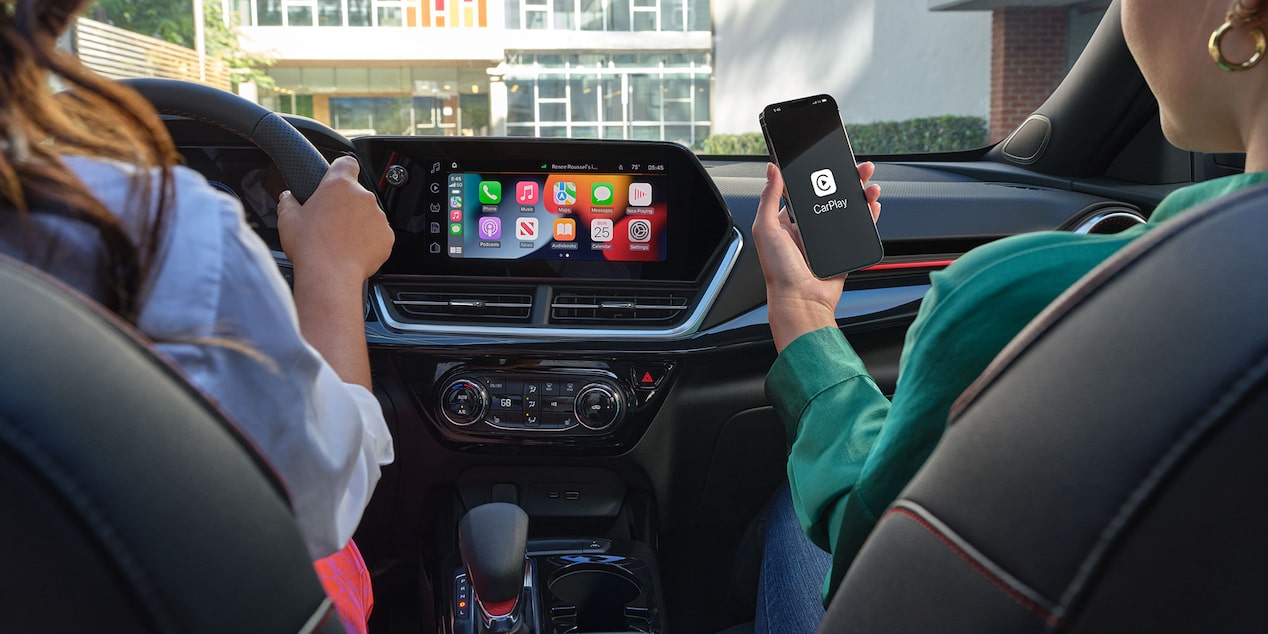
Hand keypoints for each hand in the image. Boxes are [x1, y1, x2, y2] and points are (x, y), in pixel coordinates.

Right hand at [278, 156, 393, 283]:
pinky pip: (378, 235)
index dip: (341, 170)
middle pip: (356, 194)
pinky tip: (352, 251)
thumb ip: (288, 201)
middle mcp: (363, 196)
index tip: (336, 179)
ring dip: (358, 223)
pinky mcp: (387, 237)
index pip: (347, 162)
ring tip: (340, 241)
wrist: (329, 275)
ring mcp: (378, 216)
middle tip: (330, 222)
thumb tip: (287, 197)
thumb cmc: (309, 246)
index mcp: (339, 185)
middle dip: (346, 205)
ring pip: (368, 215)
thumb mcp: (288, 219)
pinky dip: (369, 241)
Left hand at [752, 162, 880, 351]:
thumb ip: (769, 198)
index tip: (827, 161)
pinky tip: (872, 204)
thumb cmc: (779, 272)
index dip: (817, 175)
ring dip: (860, 194)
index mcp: (787, 221)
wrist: (802, 300)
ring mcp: (826, 239)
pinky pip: (858, 229)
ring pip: (847, 209)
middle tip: (858, 167)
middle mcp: (807, 228)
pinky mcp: (843, 250)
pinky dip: (868, 215)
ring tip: (869, 183)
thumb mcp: (766, 229)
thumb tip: (772, 170)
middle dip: (846, 180)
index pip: (805, 190)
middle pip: (830, 196)